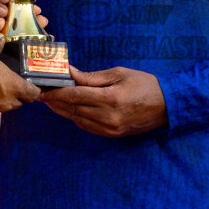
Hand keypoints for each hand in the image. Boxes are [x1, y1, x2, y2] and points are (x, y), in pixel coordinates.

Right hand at [0, 37, 41, 115]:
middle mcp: (3, 101)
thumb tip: (0, 37)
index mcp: (12, 87)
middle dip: (19, 95)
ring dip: (1, 100)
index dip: (34, 89)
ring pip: (1, 107)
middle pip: (19, 103)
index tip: (31, 84)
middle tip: (15, 85)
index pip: (33, 94)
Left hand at [40, 66, 166, 136]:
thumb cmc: (145, 84)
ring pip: (77, 119)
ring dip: (62, 110)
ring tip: (50, 100)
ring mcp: (109, 129)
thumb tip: (70, 73)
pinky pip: (87, 127)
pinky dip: (75, 117)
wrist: (168, 105)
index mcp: (110, 99)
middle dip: (54, 101)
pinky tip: (69, 109)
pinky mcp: (112, 135)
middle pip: (72, 109)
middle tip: (40, 93)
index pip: (74, 96)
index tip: (40, 88)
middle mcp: (107, 117)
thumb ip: (92, 77)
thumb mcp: (119, 74)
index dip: (55, 93)